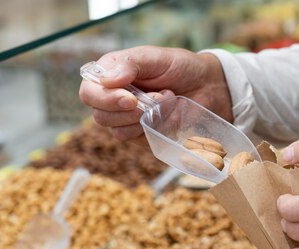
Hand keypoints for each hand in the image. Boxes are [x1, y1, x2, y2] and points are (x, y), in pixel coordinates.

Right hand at [79, 46, 231, 141]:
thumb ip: (131, 64)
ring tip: (167, 101)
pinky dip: (154, 129)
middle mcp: (114, 99)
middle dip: (129, 110)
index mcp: (111, 76)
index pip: (89, 92)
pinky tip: (169, 115)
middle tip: (156, 98)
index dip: (104, 99)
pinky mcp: (143, 137)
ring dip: (145, 119)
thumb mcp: (157, 58)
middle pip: (100, 116)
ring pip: (118, 132)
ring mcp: (128, 120)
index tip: (130, 99)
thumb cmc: (182, 68)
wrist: (210, 87)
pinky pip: (138, 141)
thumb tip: (106, 79)